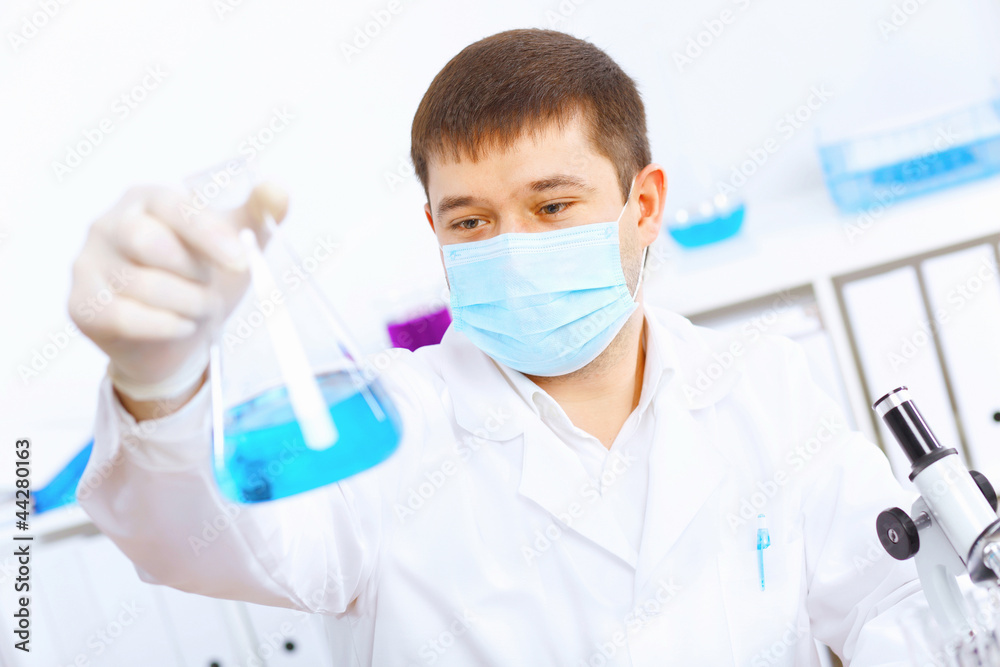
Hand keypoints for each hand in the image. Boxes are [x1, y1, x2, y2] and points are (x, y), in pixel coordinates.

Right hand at [68, 182, 288, 416]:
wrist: (176, 338)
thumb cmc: (202, 280)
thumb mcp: (235, 246)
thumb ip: (259, 215)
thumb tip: (277, 189)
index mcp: (147, 200)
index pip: (174, 206)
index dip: (209, 234)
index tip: (240, 261)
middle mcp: (109, 225)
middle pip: (145, 240)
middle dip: (191, 273)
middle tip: (210, 288)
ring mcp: (89, 264)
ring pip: (140, 284)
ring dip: (186, 304)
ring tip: (199, 309)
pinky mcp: (82, 305)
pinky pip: (124, 317)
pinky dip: (165, 326)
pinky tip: (181, 326)